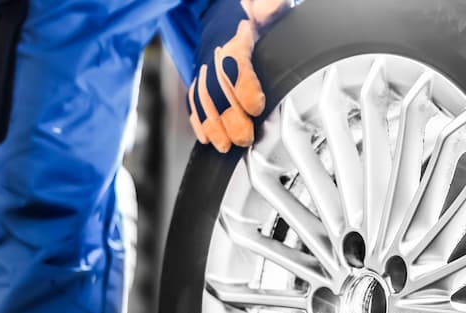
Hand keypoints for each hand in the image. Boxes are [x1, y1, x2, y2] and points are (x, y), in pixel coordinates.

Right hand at [188, 0, 292, 151]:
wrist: (226, 13)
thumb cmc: (251, 15)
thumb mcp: (264, 8)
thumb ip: (270, 7)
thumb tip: (271, 8)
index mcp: (235, 38)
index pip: (235, 62)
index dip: (244, 86)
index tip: (255, 107)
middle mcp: (216, 54)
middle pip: (217, 88)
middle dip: (229, 117)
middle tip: (244, 138)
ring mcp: (206, 68)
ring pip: (203, 98)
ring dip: (213, 125)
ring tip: (226, 146)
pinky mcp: (201, 79)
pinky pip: (194, 99)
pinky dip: (199, 121)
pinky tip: (206, 139)